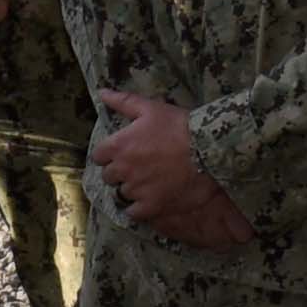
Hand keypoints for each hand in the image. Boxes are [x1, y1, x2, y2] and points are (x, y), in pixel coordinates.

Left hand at [93, 88, 248, 255]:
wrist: (208, 150)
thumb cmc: (179, 126)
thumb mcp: (151, 108)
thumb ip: (123, 102)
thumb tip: (101, 92)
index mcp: (118, 146)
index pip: (98, 156)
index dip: (110, 154)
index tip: (123, 153)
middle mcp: (123, 169)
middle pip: (108, 176)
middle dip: (119, 172)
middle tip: (137, 167)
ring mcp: (137, 189)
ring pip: (122, 194)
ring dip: (131, 189)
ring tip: (148, 182)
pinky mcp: (151, 206)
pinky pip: (134, 213)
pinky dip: (138, 208)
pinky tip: (149, 200)